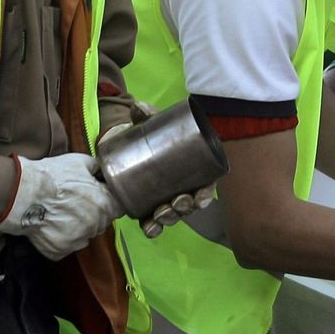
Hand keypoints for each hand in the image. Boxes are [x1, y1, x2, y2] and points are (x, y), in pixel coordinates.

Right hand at [0, 154, 122, 260]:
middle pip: (102, 222)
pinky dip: (60, 239)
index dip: (109, 202)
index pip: (119, 208)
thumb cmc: (52, 176)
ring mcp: (78, 239)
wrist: (23, 194)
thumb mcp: (81, 163)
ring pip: (85, 235)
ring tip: (61, 214)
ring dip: (78, 227)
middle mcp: (96, 225)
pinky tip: (51, 226)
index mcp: (106, 204)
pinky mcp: (60, 250)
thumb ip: (99, 169)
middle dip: (93, 214)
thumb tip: (104, 170)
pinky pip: (66, 246)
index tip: (99, 198)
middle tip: (74, 204)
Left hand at [98, 104, 216, 238]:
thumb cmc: (151, 136)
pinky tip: (148, 227)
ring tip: (160, 212)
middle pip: (189, 204)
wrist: (129, 146)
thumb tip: (139, 105)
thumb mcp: (152, 125)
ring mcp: (166, 199)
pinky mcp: (149, 207)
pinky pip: (154, 223)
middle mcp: (183, 188)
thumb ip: (147, 115)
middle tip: (175, 202)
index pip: (205, 187)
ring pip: (173, 215)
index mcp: (193, 170)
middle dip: (184, 208)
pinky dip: (152, 228)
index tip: (200, 198)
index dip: (204, 195)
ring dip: (169, 218)